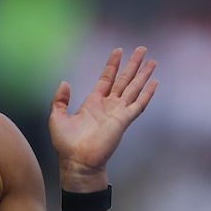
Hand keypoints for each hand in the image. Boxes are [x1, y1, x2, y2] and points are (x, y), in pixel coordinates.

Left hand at [49, 46, 156, 189]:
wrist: (77, 162)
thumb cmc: (66, 144)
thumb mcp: (56, 117)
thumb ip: (60, 100)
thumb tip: (65, 83)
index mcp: (93, 102)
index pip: (106, 78)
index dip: (113, 64)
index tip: (119, 50)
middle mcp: (108, 105)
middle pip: (124, 79)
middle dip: (133, 64)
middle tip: (142, 49)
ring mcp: (118, 112)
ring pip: (134, 88)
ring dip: (143, 74)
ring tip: (152, 61)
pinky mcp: (124, 120)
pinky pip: (138, 104)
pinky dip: (147, 93)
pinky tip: (154, 82)